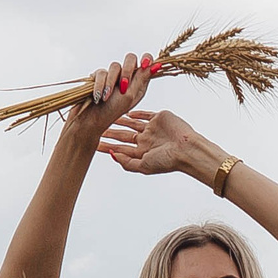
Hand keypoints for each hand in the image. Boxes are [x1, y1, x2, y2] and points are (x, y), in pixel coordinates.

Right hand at [66, 52, 152, 139]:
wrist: (91, 119)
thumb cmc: (112, 111)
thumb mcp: (130, 96)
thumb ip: (141, 78)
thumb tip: (157, 64)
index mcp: (138, 83)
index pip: (146, 63)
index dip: (146, 59)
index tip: (144, 64)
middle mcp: (127, 77)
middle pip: (130, 58)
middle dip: (127, 70)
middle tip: (123, 85)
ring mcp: (113, 76)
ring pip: (115, 66)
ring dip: (111, 82)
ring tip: (107, 97)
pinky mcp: (99, 77)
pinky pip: (101, 72)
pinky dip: (99, 85)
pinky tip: (98, 97)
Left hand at [100, 109, 220, 179]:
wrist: (187, 149)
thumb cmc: (167, 161)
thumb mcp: (144, 166)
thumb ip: (127, 162)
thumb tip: (111, 155)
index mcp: (142, 153)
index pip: (119, 148)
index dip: (105, 145)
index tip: (91, 141)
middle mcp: (145, 140)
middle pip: (122, 135)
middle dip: (108, 131)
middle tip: (94, 125)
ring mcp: (152, 129)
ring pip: (131, 123)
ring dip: (118, 119)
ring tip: (105, 114)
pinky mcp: (159, 118)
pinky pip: (145, 114)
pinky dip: (136, 112)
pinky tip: (126, 110)